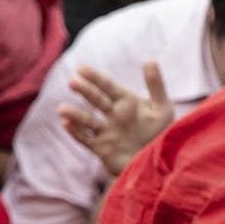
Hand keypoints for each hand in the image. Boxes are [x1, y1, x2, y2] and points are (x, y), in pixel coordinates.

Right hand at [61, 61, 173, 175]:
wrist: (156, 163)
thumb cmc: (161, 134)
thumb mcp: (162, 108)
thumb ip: (156, 85)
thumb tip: (149, 60)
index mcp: (126, 102)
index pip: (108, 86)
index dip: (95, 78)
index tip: (81, 69)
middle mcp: (113, 115)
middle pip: (96, 100)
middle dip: (85, 91)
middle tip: (72, 83)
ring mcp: (106, 131)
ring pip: (87, 120)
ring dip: (75, 114)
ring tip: (62, 110)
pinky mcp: (101, 148)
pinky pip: (85, 139)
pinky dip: (75, 132)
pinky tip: (66, 124)